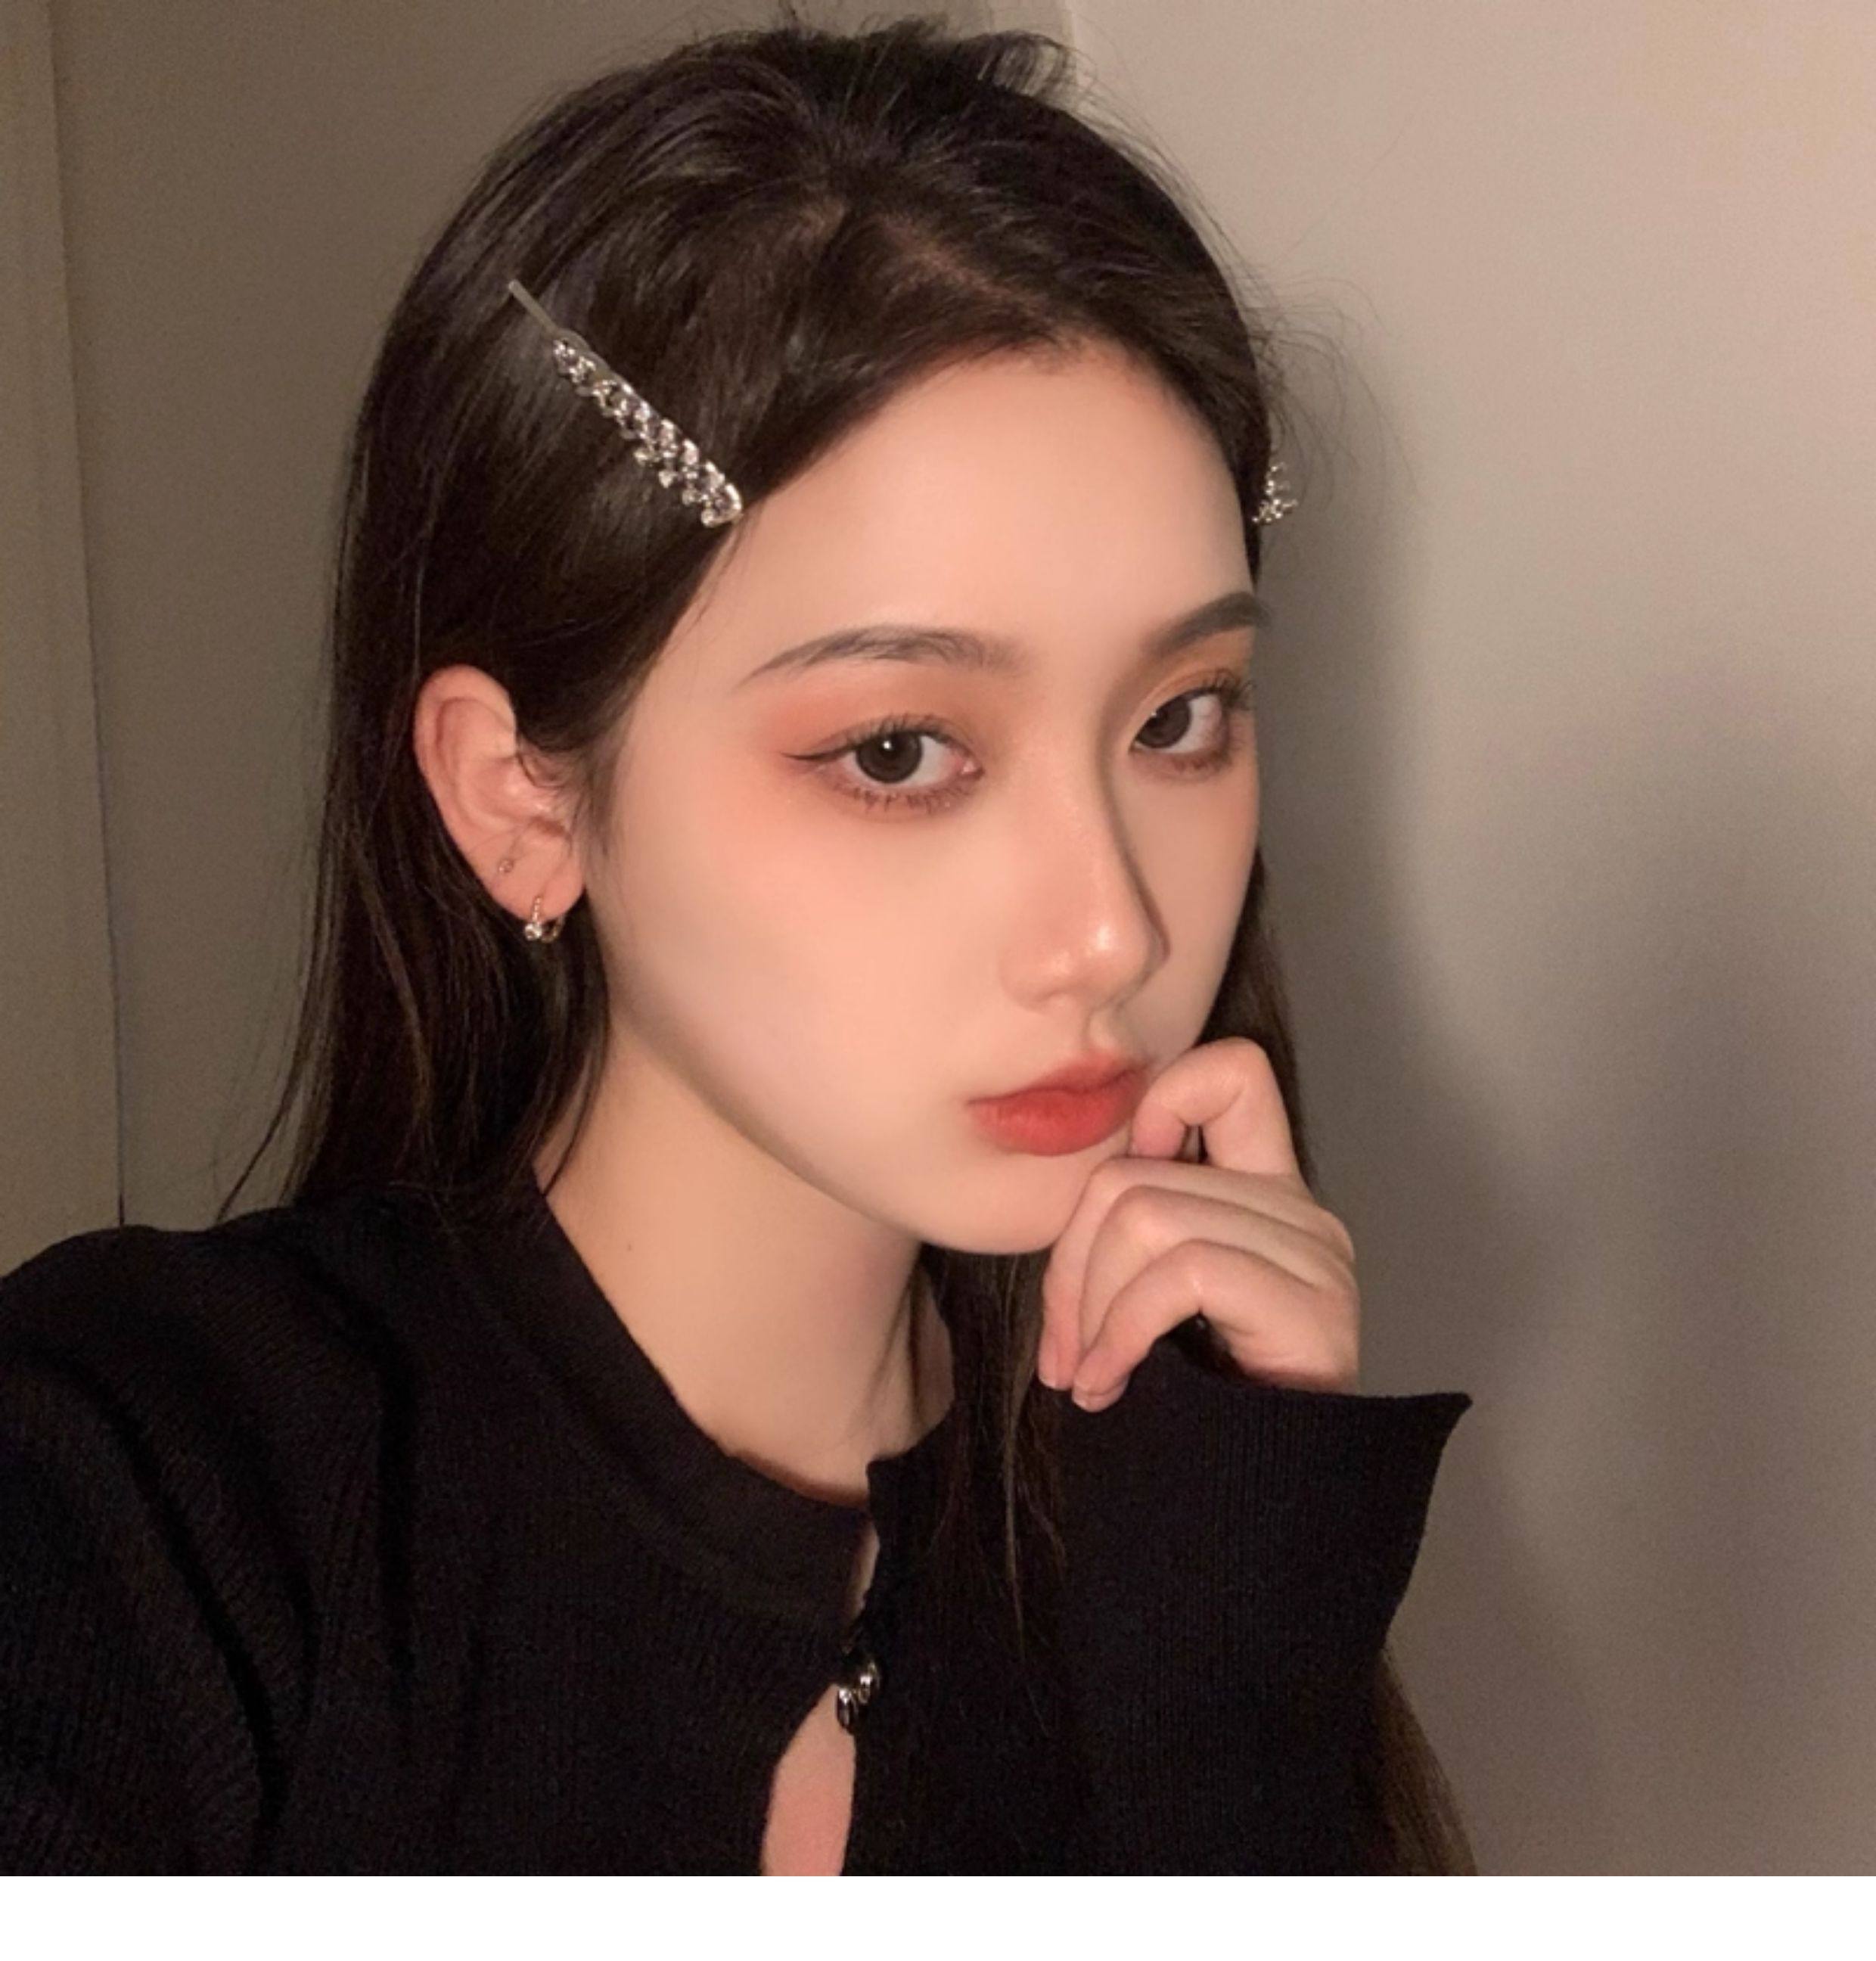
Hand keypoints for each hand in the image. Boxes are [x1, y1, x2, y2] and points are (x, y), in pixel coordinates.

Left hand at [1038, 1037, 1360, 1408]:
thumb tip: (1069, 1197)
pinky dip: (1120, 1332)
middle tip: (1063, 1352)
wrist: (1251, 1523)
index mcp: (1265, 1193)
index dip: (1158, 1105)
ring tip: (1089, 1376)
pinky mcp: (1313, 1308)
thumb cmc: (1187, 1411)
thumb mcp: (1146, 1301)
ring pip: (1145, 1218)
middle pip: (1132, 1174)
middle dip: (1068, 1267)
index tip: (1111, 1208)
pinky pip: (1179, 1274)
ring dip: (1088, 1310)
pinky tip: (1110, 1385)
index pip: (1230, 1071)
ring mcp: (1314, 1257)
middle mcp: (1300, 1213)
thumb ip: (1131, 1229)